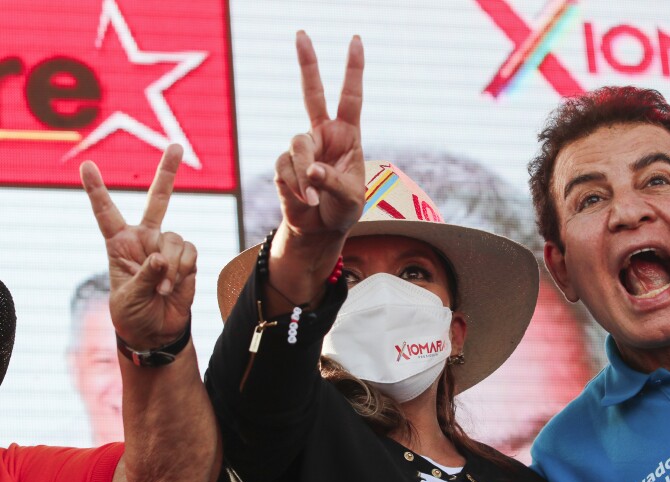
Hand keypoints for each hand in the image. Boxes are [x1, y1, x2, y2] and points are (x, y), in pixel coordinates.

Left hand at [80, 144, 195, 349]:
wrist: (157, 332)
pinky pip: (190, 252)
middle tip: (177, 146)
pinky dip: (184, 269)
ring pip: (176, 238)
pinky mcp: (188, 259)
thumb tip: (163, 257)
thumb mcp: (129, 296)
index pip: (106, 212)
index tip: (85, 165)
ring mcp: (168, 247)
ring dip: (172, 266)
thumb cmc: (133, 314)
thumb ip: (146, 274)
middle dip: (168, 172)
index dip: (96, 189)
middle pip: (158, 200)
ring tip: (163, 288)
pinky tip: (174, 286)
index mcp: (119, 244)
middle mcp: (146, 239)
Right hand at [274, 31, 365, 238]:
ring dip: (305, 173)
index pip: (351, 97)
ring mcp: (301, 147)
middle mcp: (322, 134)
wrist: (320, 229)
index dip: (353, 69)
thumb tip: (310, 169)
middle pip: (311, 92)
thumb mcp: (350, 199)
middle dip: (307, 63)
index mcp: (347, 135)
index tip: (355, 40)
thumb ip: (333, 182)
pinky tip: (305, 199)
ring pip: (297, 146)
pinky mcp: (282, 164)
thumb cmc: (342, 210)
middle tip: (301, 33)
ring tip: (313, 196)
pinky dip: (296, 186)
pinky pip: (285, 168)